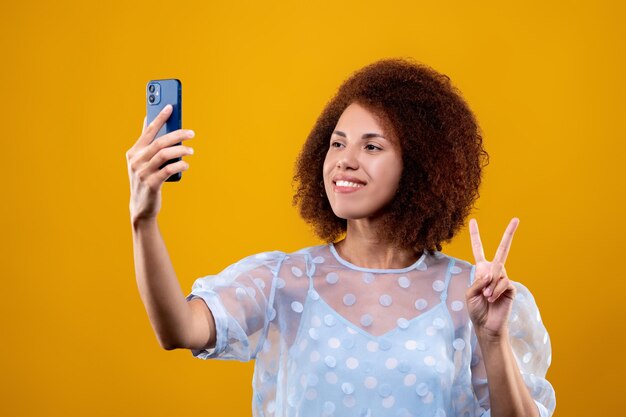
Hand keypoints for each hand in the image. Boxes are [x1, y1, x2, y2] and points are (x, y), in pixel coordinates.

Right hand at [126, 105, 194, 223]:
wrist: (141, 206)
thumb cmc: (146, 179)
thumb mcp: (143, 162)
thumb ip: (149, 145)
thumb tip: (153, 122)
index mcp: (134, 152)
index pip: (148, 131)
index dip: (159, 118)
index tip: (170, 106)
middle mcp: (136, 161)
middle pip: (159, 142)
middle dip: (177, 134)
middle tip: (191, 133)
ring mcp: (142, 172)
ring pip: (165, 154)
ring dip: (181, 150)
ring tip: (191, 151)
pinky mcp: (151, 184)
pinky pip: (168, 170)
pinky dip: (180, 165)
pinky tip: (186, 165)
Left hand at [465, 218, 518, 337]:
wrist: (486, 325)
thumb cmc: (476, 309)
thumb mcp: (470, 294)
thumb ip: (478, 281)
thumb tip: (491, 272)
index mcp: (481, 270)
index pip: (478, 250)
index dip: (475, 236)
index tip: (473, 220)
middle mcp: (494, 271)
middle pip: (503, 249)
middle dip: (509, 234)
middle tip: (516, 219)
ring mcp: (504, 278)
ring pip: (498, 272)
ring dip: (490, 286)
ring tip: (487, 298)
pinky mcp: (511, 287)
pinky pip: (504, 282)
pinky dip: (496, 290)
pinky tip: (493, 298)